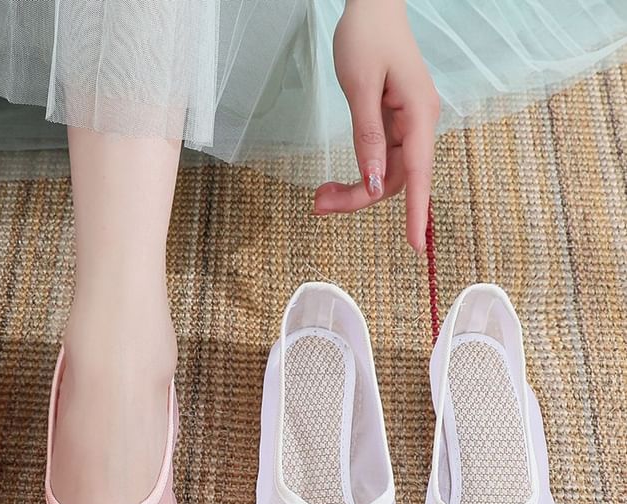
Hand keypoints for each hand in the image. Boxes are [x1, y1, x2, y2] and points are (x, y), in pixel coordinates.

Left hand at [313, 0, 439, 252]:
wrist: (372, 4)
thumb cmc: (367, 36)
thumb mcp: (360, 87)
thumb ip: (368, 136)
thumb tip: (373, 181)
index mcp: (419, 114)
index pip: (418, 173)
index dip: (415, 212)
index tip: (416, 245)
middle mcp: (419, 123)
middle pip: (396, 179)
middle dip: (358, 198)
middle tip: (318, 204)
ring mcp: (408, 124)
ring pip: (385, 173)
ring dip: (354, 189)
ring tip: (319, 196)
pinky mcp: (394, 122)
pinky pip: (380, 159)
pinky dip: (358, 173)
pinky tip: (336, 183)